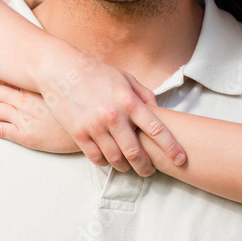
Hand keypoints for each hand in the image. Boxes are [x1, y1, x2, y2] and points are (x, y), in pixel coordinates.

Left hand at [0, 74, 77, 153]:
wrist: (93, 132)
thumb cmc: (85, 108)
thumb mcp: (73, 88)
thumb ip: (59, 80)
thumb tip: (55, 69)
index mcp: (38, 89)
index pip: (11, 79)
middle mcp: (28, 102)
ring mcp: (26, 119)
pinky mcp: (28, 136)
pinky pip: (4, 131)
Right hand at [28, 50, 185, 175]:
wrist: (60, 69)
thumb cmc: (96, 72)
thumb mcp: (125, 78)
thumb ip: (144, 96)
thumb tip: (159, 113)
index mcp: (129, 101)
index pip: (156, 129)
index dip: (171, 148)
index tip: (181, 159)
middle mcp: (113, 116)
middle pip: (136, 152)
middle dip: (146, 167)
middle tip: (150, 170)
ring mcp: (94, 127)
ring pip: (116, 159)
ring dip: (126, 168)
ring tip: (131, 167)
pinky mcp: (78, 134)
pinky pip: (96, 158)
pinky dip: (106, 163)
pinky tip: (110, 160)